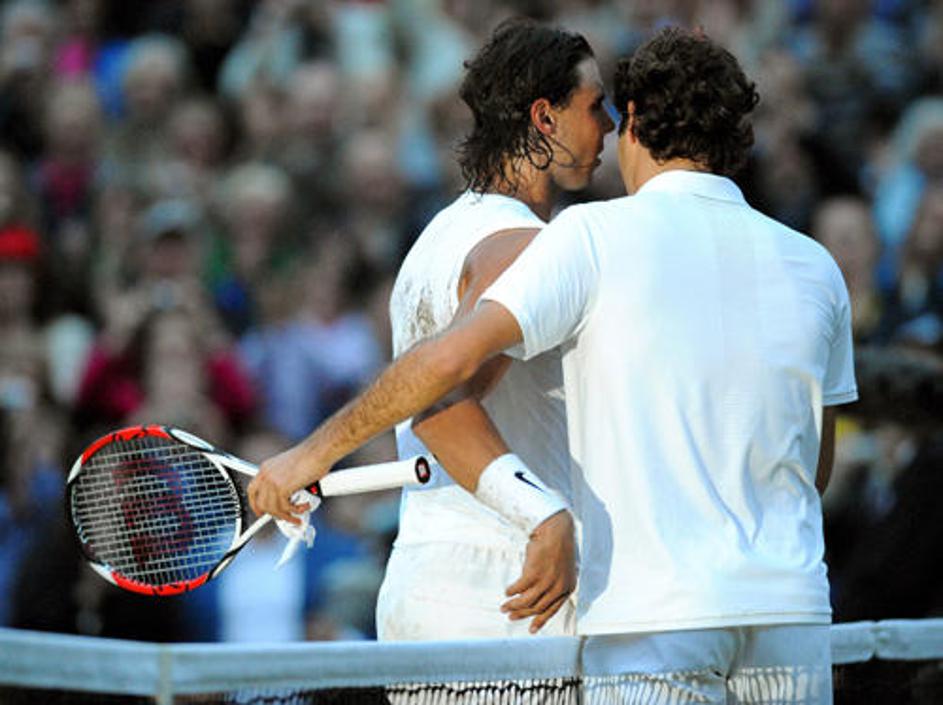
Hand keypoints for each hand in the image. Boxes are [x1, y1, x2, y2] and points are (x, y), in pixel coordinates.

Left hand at [247, 443, 327, 523]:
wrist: (320, 450)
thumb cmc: (312, 456)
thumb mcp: (291, 469)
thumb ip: (285, 483)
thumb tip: (288, 499)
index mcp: (266, 468)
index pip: (252, 490)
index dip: (255, 504)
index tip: (261, 512)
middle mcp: (266, 474)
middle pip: (261, 503)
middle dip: (273, 514)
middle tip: (285, 517)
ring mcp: (272, 481)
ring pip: (273, 509)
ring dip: (287, 516)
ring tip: (298, 515)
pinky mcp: (282, 487)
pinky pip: (285, 508)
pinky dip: (296, 511)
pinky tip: (304, 506)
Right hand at [501, 510, 576, 632]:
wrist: (556, 530)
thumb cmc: (559, 546)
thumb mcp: (563, 569)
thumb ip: (556, 583)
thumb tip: (540, 595)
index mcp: (567, 588)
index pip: (552, 610)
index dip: (540, 621)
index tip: (531, 629)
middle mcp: (558, 587)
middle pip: (537, 608)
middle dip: (522, 614)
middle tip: (511, 617)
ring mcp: (547, 581)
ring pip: (527, 601)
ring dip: (514, 605)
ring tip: (505, 606)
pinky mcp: (534, 573)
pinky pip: (519, 587)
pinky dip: (512, 591)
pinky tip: (507, 591)